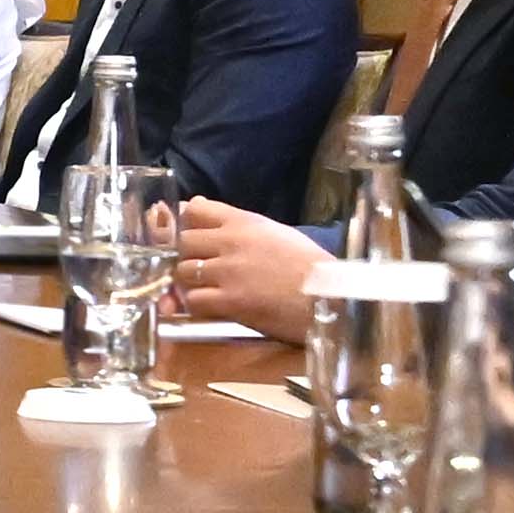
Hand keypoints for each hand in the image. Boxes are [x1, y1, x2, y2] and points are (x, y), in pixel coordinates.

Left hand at [162, 197, 323, 328]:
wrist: (331, 298)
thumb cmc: (310, 266)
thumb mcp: (276, 232)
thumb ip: (236, 222)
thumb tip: (194, 205)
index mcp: (245, 222)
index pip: (195, 210)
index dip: (188, 224)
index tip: (193, 237)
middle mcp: (231, 242)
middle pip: (183, 242)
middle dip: (186, 256)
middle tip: (200, 269)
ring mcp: (228, 272)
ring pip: (182, 272)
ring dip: (189, 283)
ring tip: (207, 289)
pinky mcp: (230, 301)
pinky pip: (193, 300)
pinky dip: (198, 305)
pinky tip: (213, 307)